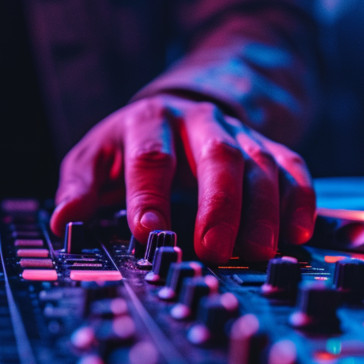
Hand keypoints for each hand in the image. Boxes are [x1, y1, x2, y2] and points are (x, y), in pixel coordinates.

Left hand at [51, 94, 314, 263]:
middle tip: (215, 251)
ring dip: (262, 213)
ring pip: (261, 166)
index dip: (151, 197)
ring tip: (256, 253)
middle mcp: (199, 121)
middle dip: (219, 205)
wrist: (176, 109)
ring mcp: (239, 133)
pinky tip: (295, 235)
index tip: (151, 234)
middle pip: (217, 157)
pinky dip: (299, 201)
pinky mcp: (270, 148)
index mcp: (149, 121)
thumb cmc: (129, 146)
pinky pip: (293, 170)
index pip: (151, 157)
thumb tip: (64, 221)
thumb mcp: (94, 159)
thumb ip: (78, 189)